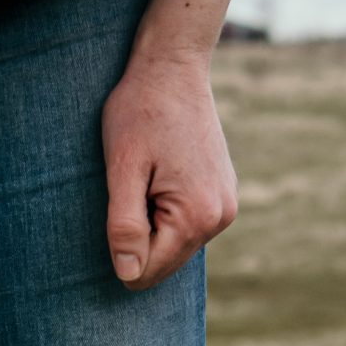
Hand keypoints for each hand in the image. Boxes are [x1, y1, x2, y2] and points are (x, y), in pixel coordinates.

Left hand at [101, 50, 237, 289]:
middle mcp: (220, 218)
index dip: (119, 248)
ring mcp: (226, 208)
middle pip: (162, 263)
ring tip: (149, 178)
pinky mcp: (223, 197)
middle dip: (137, 237)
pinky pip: (185, 227)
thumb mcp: (123, 168)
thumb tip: (128, 275)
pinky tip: (161, 177)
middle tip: (134, 186)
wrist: (173, 69)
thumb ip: (124, 226)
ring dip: (150, 224)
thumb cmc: (141, 112)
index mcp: (196, 216)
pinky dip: (165, 213)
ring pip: (173, 246)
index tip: (121, 201)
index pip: (146, 271)